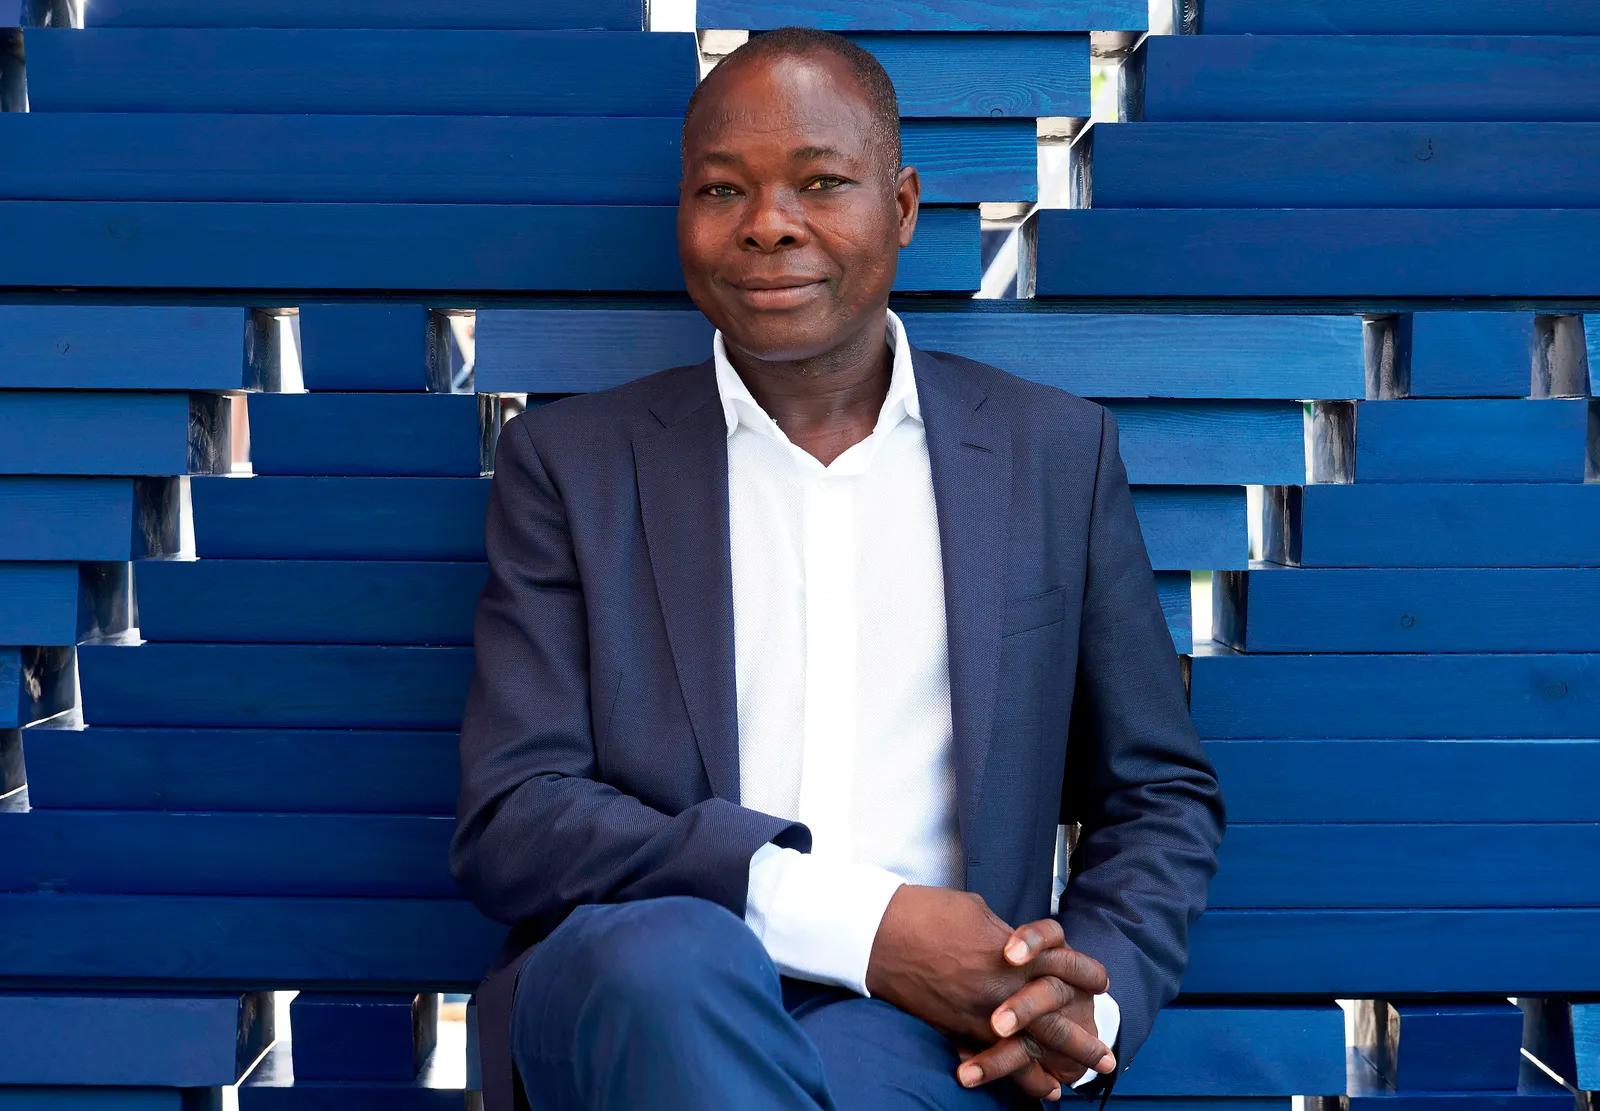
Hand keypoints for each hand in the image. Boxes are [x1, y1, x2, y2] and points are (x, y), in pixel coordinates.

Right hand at [864, 889, 1114, 1097]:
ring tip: (1066, 1086)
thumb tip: (1014, 949)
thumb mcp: (977, 914)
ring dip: (1050, 1070)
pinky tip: (1022, 1087)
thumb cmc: (928, 912)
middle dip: (1083, 1042)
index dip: (1087, 974)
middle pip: (1056, 1020)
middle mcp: (1005, 986)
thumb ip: (1004, 937)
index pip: (1065, 964)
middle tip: (1106, 1059)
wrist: (882, 931)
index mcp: (1015, 951)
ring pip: (1027, 1049)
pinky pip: (991, 1057)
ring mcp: (981, 1011)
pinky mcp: (955, 1027)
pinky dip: (1009, 1075)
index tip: (1102, 982)